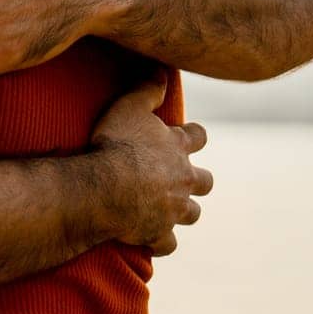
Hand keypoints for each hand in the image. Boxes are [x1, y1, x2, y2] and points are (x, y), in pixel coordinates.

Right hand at [89, 75, 212, 255]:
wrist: (108, 188)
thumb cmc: (117, 144)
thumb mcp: (129, 107)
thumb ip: (148, 89)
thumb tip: (163, 70)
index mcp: (177, 148)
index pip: (198, 137)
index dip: (195, 136)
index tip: (190, 136)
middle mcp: (183, 179)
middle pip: (204, 182)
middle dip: (198, 181)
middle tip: (183, 180)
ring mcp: (173, 209)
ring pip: (191, 214)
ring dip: (183, 212)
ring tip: (168, 212)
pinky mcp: (158, 233)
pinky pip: (167, 244)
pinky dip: (161, 242)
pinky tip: (151, 241)